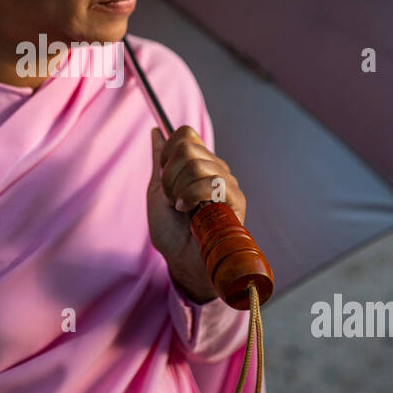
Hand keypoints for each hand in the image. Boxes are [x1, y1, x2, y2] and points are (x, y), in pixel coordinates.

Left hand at [147, 125, 246, 304]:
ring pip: (197, 165)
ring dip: (179, 190)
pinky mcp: (236, 200)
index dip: (167, 152)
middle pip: (188, 148)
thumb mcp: (157, 192)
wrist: (181, 261)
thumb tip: (156, 131)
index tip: (162, 176)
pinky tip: (188, 211)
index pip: (186, 135)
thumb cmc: (171, 231)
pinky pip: (213, 182)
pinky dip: (191, 196)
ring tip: (181, 208)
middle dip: (169, 176)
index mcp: (198, 163)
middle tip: (171, 198)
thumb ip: (159, 161)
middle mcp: (216, 169)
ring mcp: (227, 183)